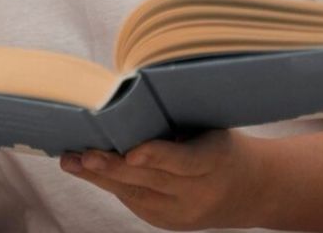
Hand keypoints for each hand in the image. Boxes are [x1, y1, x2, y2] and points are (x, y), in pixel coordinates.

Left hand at [59, 130, 260, 230]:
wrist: (252, 190)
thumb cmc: (222, 143)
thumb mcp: (212, 128)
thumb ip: (176, 122)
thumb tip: (125, 101)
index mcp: (215, 160)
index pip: (183, 161)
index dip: (157, 156)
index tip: (131, 152)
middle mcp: (198, 192)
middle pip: (150, 180)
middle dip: (112, 168)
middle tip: (81, 155)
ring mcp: (182, 213)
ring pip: (135, 194)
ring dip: (100, 177)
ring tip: (70, 161)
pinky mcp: (168, 223)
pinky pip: (135, 202)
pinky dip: (112, 184)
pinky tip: (87, 170)